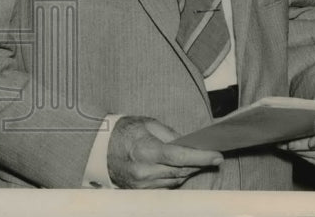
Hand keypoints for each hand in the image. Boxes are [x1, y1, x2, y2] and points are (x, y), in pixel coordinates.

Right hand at [107, 116, 222, 188]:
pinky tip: (180, 167)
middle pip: (181, 171)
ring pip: (175, 181)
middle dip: (199, 164)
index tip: (218, 156)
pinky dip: (175, 177)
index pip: (180, 157)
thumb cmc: (124, 131)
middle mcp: (143, 171)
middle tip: (214, 156)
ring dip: (188, 171)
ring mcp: (140, 184)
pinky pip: (165, 186)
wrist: (97, 148)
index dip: (201, 158)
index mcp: (145, 151)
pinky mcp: (139, 191)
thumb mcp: (148, 124)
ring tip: (198, 159)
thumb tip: (191, 144)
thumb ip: (171, 135)